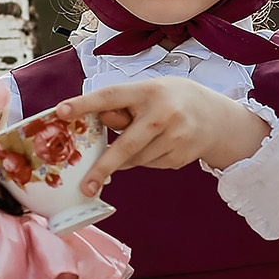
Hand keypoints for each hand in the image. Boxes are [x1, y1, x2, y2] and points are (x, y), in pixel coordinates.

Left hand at [56, 78, 271, 194]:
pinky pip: (149, 165)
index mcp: (148, 92)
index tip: (61, 111)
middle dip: (104, 167)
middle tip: (86, 186)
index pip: (111, 96)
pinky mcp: (180, 157)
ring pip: (136, 160)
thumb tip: (97, 120)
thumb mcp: (149, 92)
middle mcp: (162, 115)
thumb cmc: (172, 100)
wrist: (217, 118)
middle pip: (126, 145)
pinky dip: (145, 159)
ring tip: (142, 140)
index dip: (85, 104)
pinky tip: (159, 145)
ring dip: (127, 158)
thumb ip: (123, 106)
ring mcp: (175, 138)